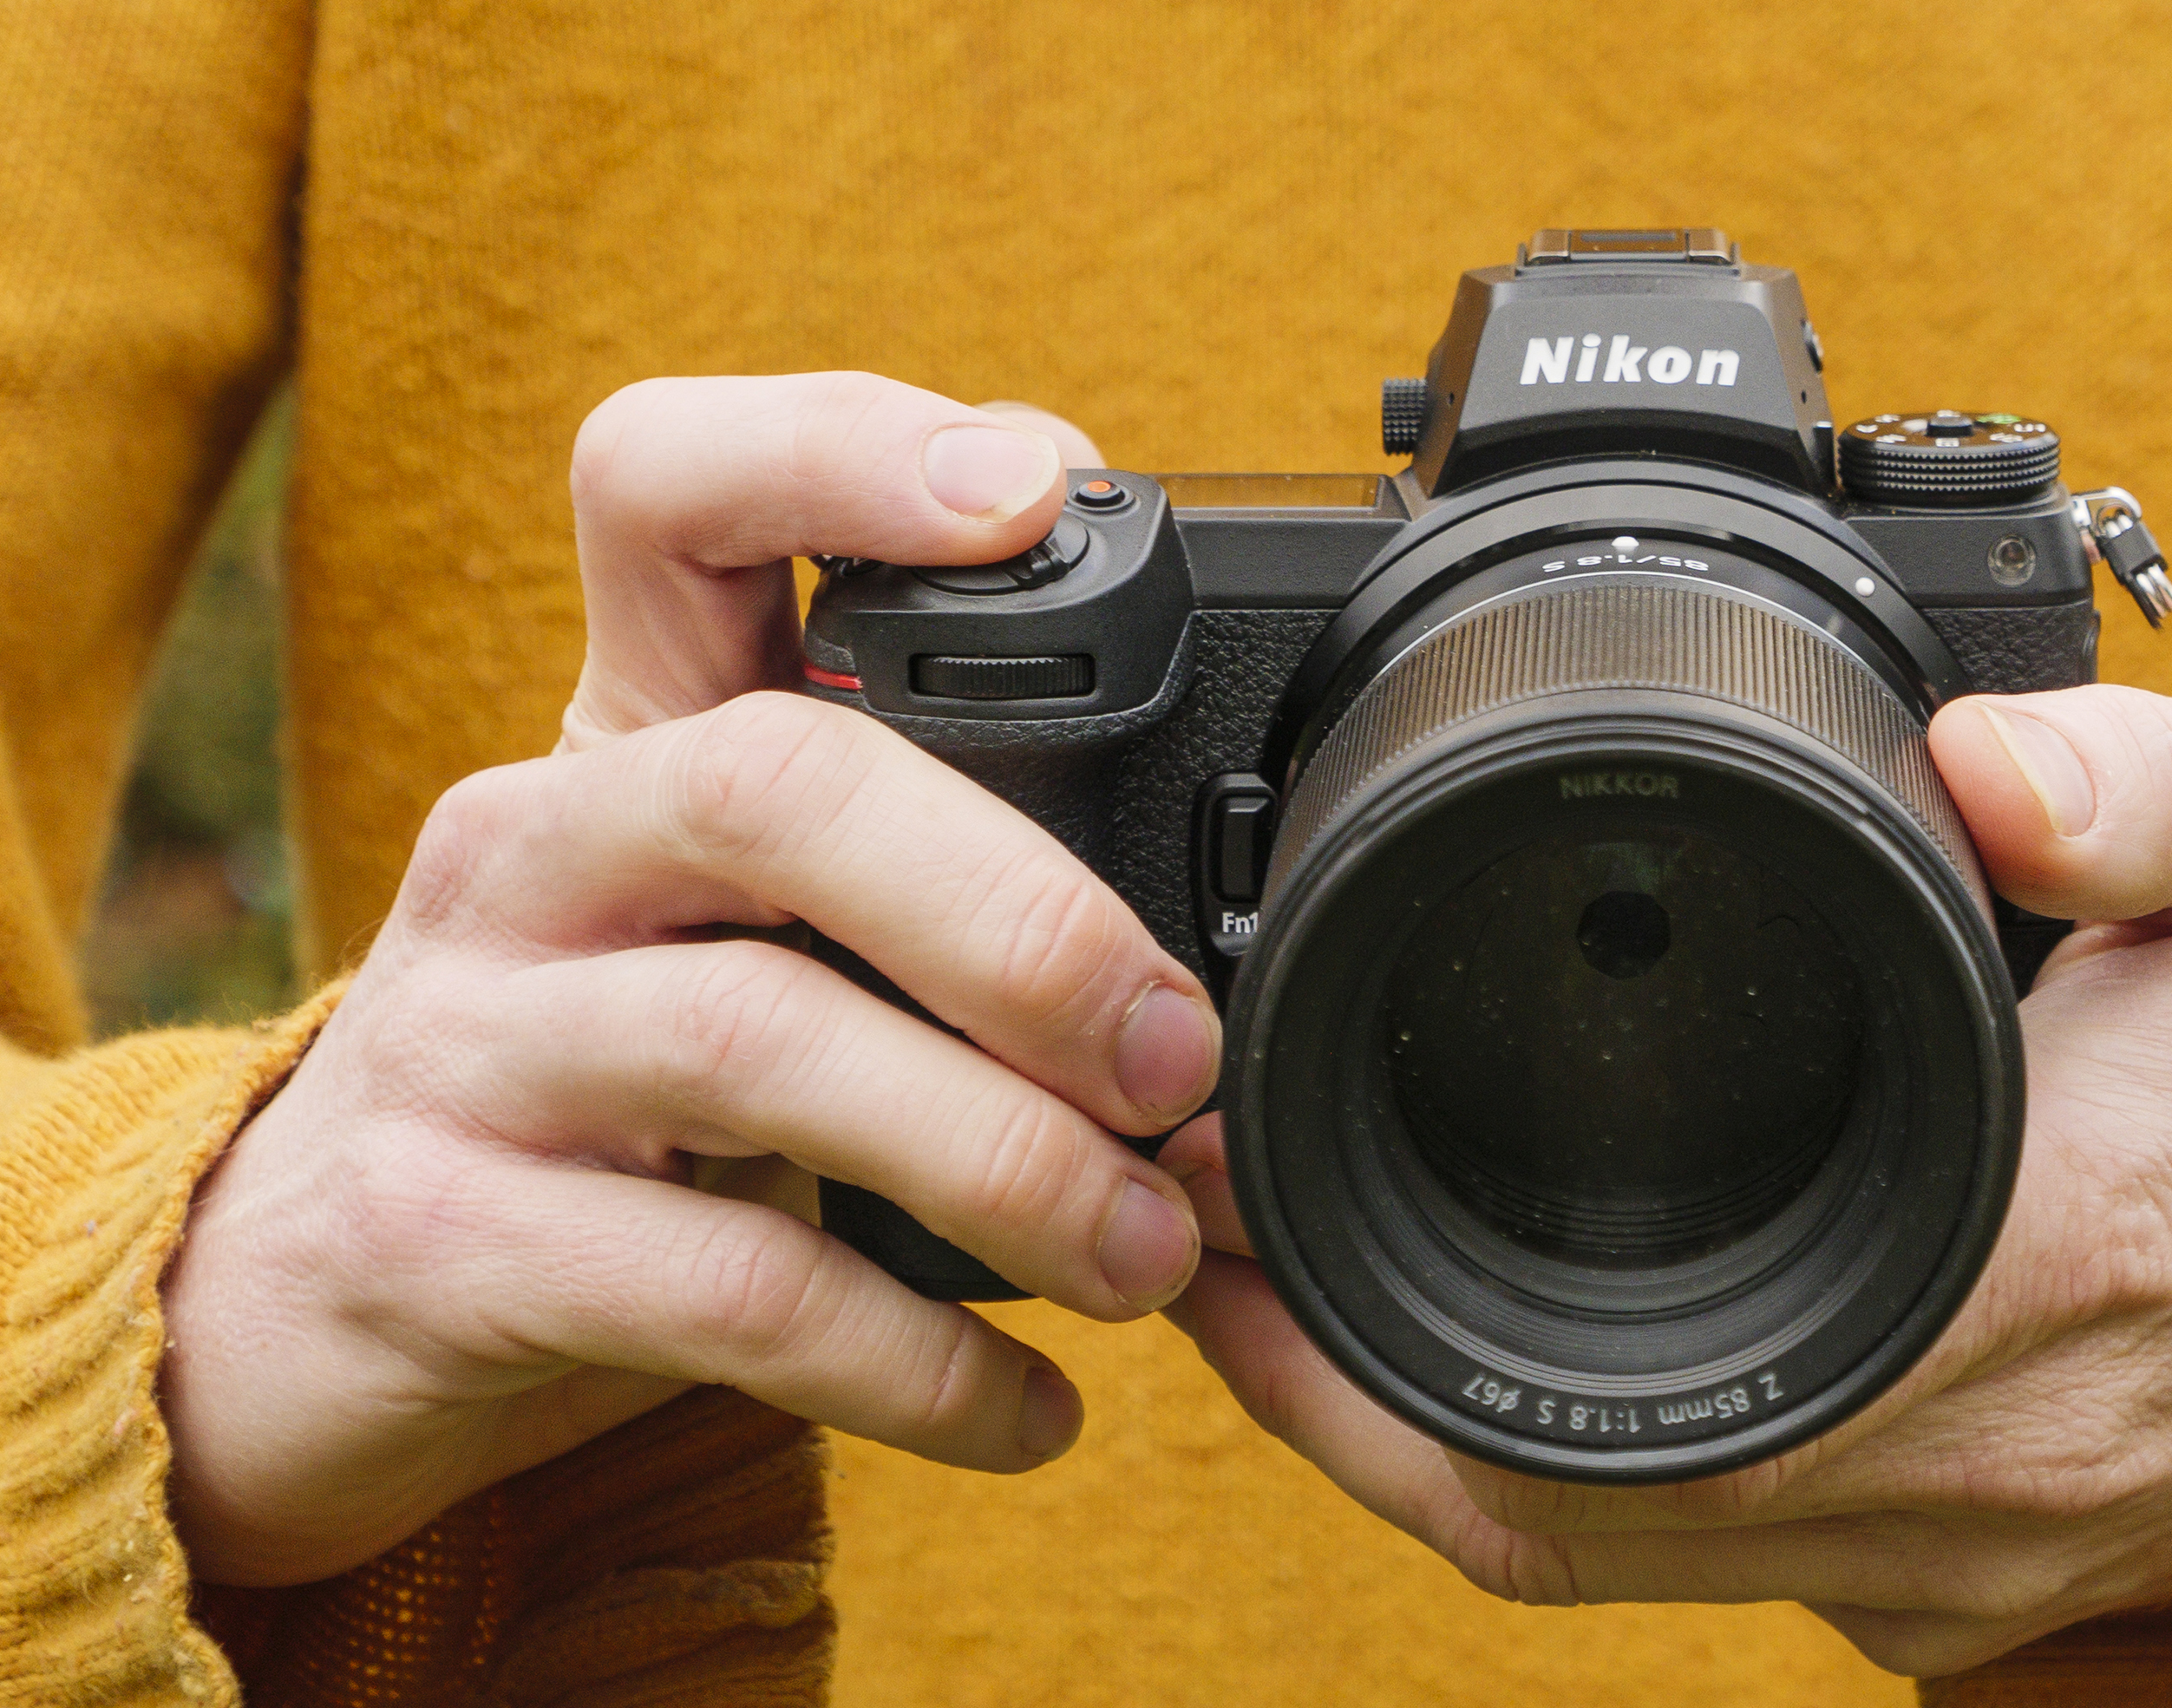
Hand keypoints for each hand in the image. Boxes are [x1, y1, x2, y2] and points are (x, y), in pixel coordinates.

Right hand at [159, 374, 1208, 1587]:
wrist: (291, 1307)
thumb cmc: (595, 1091)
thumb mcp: (728, 940)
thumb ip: (919, 911)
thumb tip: (1215, 1007)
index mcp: (626, 737)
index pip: (668, 494)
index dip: (840, 449)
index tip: (1039, 486)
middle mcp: (532, 847)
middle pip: (774, 785)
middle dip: (1017, 912)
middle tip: (1173, 1049)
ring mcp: (470, 1040)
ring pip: (755, 1042)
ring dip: (1001, 1156)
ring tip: (1147, 1251)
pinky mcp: (448, 1242)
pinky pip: (721, 1289)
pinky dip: (912, 1361)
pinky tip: (1034, 1412)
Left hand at [1164, 682, 2171, 1675]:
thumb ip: (2152, 781)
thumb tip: (1983, 755)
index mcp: (2038, 1267)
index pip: (1644, 1366)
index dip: (1385, 1326)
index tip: (1237, 1197)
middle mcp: (1980, 1461)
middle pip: (1555, 1495)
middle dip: (1331, 1375)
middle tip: (1190, 1208)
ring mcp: (1965, 1559)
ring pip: (1599, 1557)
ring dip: (1406, 1435)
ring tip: (1266, 1272)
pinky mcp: (1962, 1596)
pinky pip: (1697, 1568)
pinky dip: (1543, 1475)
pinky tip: (1449, 1357)